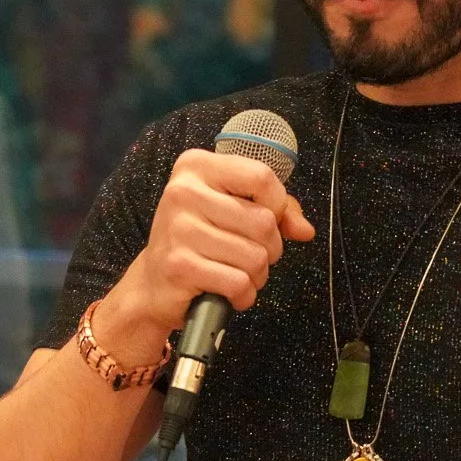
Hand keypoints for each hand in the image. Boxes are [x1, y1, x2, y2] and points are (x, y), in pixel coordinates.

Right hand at [99, 147, 315, 363]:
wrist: (154, 282)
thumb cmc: (199, 240)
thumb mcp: (233, 210)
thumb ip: (275, 210)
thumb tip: (305, 230)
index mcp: (195, 166)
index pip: (262, 177)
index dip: (277, 205)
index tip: (264, 218)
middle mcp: (182, 191)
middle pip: (264, 221)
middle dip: (270, 247)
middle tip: (248, 254)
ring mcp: (178, 228)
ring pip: (256, 257)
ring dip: (256, 274)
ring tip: (236, 273)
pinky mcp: (180, 265)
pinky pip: (239, 283)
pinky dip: (243, 295)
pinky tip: (228, 291)